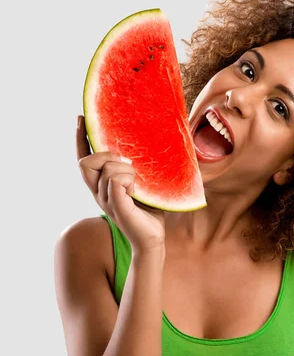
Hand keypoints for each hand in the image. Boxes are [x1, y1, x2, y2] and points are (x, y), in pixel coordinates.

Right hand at [76, 115, 165, 252]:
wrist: (152, 238)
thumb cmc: (148, 209)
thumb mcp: (140, 182)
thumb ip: (133, 166)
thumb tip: (137, 145)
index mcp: (101, 184)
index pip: (83, 158)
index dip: (80, 138)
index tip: (81, 118)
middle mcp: (98, 192)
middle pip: (86, 162)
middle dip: (106, 155)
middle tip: (128, 163)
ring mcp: (106, 201)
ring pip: (108, 170)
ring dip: (128, 171)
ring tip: (138, 185)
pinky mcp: (117, 208)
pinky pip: (116, 183)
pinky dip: (128, 182)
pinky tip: (136, 191)